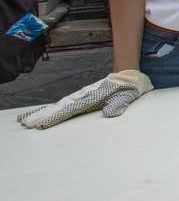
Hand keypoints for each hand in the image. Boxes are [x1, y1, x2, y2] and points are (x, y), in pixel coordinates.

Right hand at [17, 70, 151, 128]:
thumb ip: (119, 104)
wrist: (129, 76)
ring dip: (44, 113)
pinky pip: (64, 105)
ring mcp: (81, 96)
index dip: (57, 117)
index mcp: (92, 96)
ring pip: (59, 105)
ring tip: (27, 121)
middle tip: (27, 124)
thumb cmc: (128, 88)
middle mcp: (83, 95)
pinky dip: (52, 109)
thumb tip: (110, 114)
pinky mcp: (81, 97)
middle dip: (43, 116)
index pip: (71, 109)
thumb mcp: (127, 96)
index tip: (43, 124)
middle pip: (60, 107)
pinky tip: (43, 114)